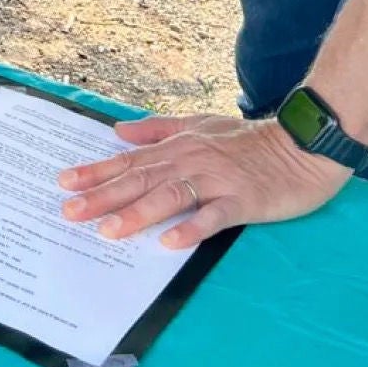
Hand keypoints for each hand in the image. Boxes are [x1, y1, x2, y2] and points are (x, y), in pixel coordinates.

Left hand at [58, 113, 350, 248]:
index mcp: (178, 146)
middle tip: (70, 212)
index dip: (96, 172)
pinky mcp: (242, 200)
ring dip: (137, 214)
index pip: (129, 161)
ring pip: (169, 197)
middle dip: (103, 196)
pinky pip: (213, 216)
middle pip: (140, 180)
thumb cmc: (249, 140)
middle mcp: (190, 161)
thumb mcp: (199, 124)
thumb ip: (158, 129)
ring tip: (109, 231)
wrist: (302, 146)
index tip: (65, 183)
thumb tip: (119, 131)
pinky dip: (190, 228)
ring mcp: (215, 180)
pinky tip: (169, 242)